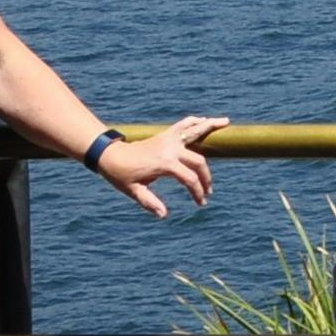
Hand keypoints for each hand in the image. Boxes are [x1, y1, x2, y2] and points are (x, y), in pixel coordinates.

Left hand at [96, 116, 226, 217]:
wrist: (110, 155)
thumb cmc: (121, 175)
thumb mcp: (134, 191)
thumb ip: (150, 203)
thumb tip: (164, 215)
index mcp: (165, 164)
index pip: (190, 179)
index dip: (198, 192)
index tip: (201, 202)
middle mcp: (171, 149)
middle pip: (199, 161)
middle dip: (207, 176)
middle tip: (209, 189)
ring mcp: (169, 139)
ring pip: (195, 131)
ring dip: (210, 126)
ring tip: (226, 122)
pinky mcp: (165, 134)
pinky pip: (183, 124)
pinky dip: (194, 121)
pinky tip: (203, 120)